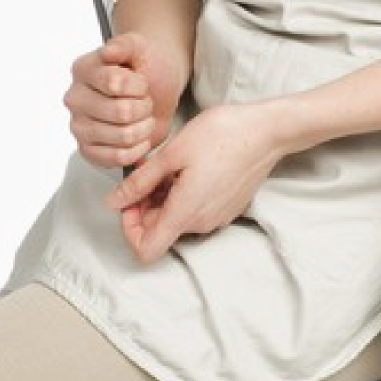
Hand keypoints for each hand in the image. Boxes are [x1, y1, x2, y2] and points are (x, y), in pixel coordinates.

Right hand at [66, 33, 187, 169]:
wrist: (156, 88)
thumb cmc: (146, 67)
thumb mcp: (140, 47)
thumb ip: (124, 44)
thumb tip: (108, 52)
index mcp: (83, 70)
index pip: (115, 83)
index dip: (138, 85)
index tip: (141, 81)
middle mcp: (75, 99)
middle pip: (121, 112)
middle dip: (144, 107)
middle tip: (144, 101)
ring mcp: (79, 127)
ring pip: (123, 136)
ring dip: (144, 127)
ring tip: (142, 117)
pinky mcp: (88, 151)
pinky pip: (118, 157)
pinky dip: (138, 148)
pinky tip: (139, 136)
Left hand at [109, 101, 289, 263]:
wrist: (267, 131)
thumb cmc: (222, 135)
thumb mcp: (171, 154)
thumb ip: (139, 182)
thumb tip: (113, 201)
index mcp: (185, 213)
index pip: (145, 250)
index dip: (129, 229)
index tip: (129, 201)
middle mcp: (201, 223)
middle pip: (159, 232)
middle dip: (144, 207)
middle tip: (144, 172)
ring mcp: (216, 218)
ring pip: (176, 219)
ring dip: (163, 199)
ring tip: (167, 166)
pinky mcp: (227, 208)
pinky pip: (195, 211)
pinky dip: (182, 195)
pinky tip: (186, 168)